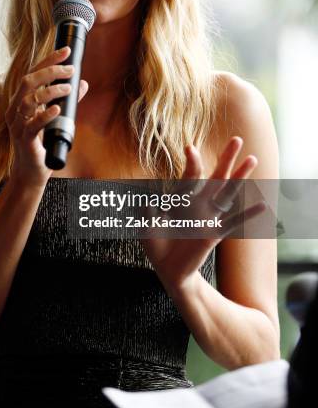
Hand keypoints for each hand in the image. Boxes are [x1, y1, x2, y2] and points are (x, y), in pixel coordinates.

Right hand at [5, 46, 87, 187]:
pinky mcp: (25, 140)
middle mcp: (16, 109)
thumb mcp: (56, 117)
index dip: (48, 60)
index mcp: (21, 100)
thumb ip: (67, 100)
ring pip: (29, 99)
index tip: (65, 51)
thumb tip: (83, 83)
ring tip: (68, 88)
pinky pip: (32, 124)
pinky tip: (57, 109)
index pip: (32, 73)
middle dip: (49, 71)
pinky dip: (45, 114)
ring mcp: (18, 125)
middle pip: (28, 81)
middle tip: (70, 70)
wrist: (31, 172)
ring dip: (50, 90)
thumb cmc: (41, 143)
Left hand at [141, 136, 264, 291]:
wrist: (166, 269)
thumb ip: (146, 210)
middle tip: (237, 138)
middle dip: (226, 157)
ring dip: (241, 176)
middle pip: (216, 176)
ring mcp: (209, 217)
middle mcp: (199, 203)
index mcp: (183, 197)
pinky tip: (263, 205)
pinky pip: (233, 222)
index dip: (193, 162)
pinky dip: (248, 214)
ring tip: (253, 159)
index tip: (190, 148)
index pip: (191, 175)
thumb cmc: (156, 243)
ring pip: (228, 193)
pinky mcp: (214, 234)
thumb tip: (145, 197)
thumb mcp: (146, 223)